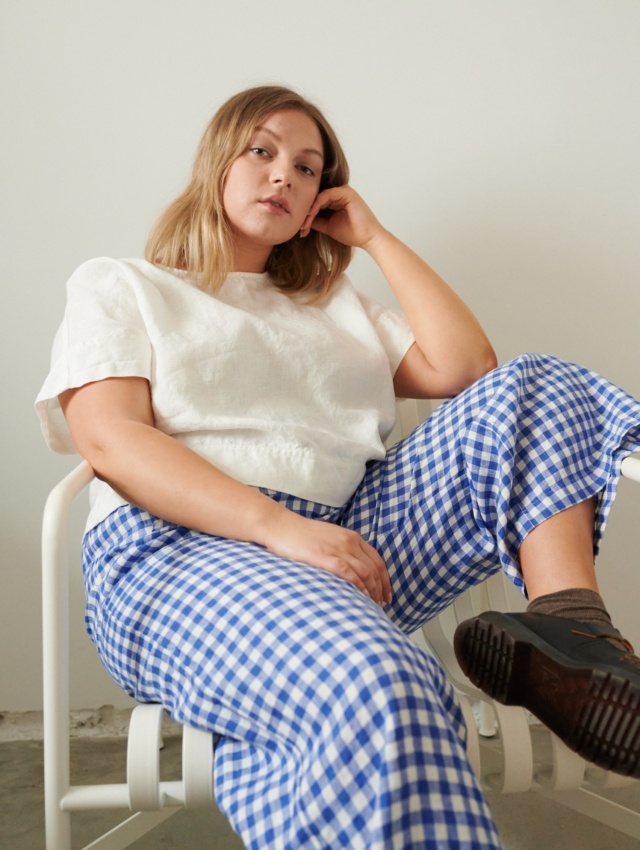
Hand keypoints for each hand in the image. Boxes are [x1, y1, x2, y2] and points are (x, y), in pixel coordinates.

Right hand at [260, 509, 391, 605]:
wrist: (281, 526)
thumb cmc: (303, 535)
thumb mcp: (330, 537)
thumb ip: (344, 549)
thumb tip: (353, 569)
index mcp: (352, 537)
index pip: (377, 560)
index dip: (385, 580)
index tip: (386, 594)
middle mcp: (349, 541)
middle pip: (374, 569)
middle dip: (381, 589)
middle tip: (381, 605)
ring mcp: (337, 549)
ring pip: (365, 572)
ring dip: (372, 591)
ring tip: (372, 606)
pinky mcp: (325, 557)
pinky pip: (348, 574)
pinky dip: (358, 587)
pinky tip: (360, 598)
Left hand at [300, 185, 385, 248]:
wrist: (367, 238)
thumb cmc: (352, 233)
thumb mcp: (329, 227)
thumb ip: (317, 221)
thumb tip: (303, 220)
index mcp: (336, 200)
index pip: (317, 203)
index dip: (307, 214)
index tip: (301, 228)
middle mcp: (339, 193)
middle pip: (316, 199)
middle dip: (306, 213)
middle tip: (299, 226)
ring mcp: (343, 191)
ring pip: (319, 197)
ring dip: (309, 210)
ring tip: (304, 223)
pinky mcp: (346, 192)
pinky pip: (325, 195)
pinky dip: (316, 205)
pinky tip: (311, 214)